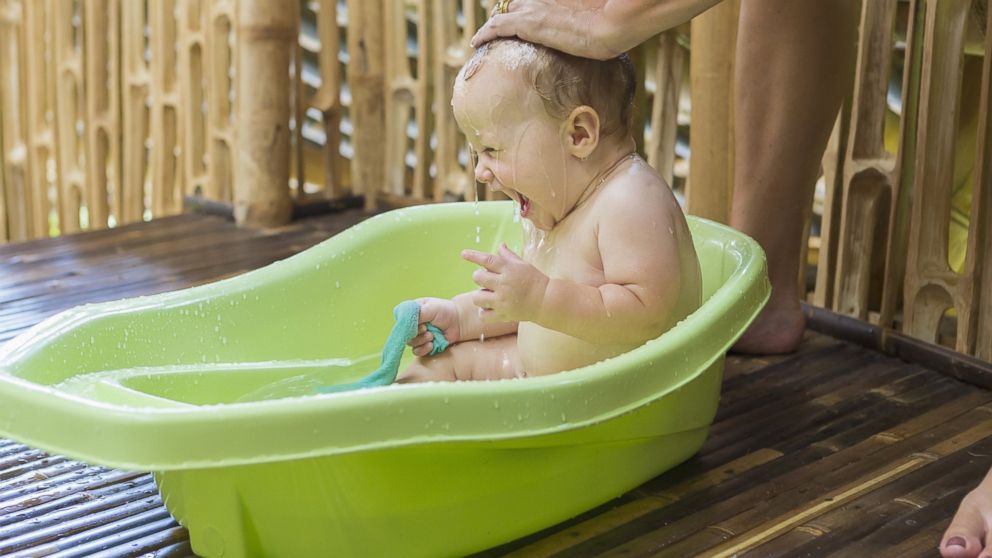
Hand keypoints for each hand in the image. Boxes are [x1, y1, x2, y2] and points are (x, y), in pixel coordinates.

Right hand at [407, 298, 460, 356]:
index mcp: (412, 312)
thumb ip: (416, 313)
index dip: (405, 323)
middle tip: (426, 329)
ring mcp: (418, 335)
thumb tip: (403, 321)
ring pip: (410, 343)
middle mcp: (413, 324)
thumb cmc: (446, 311)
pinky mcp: (424, 345)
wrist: (460, 322)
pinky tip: (431, 345)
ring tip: (431, 336)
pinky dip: (423, 349)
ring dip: (421, 340)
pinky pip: (417, 351)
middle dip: (415, 332)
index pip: (400, 319)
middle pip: (404, 333)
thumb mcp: (431, 307)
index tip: (416, 323)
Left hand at [462, 244, 548, 322]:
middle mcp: (504, 284)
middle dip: (479, 277)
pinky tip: (489, 308)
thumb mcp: (523, 265)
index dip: (473, 256)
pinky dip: (483, 312)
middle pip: (478, 278)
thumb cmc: (534, 280)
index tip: (463, 254)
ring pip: (477, 297)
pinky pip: (483, 315)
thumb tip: (500, 245)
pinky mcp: (503, 314)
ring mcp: (503, 300)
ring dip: (480, 296)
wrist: (546, 301)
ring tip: (489, 296)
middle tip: (487, 281)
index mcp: (509, 269)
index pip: (487, 260)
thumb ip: (508, 256)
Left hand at [471, 0, 619, 59]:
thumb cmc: (616, 23)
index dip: (525, 7)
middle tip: (504, 27)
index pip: (533, 1)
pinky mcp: (528, 23)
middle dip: (510, 11)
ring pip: (504, 10)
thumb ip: (592, 21)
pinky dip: (485, 32)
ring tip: (486, 36)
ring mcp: (535, 8)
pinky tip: (476, 42)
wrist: (612, 24)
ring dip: (496, 22)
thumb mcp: (604, 18)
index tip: (522, 15)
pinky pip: (497, 26)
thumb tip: (603, 28)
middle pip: (517, 2)